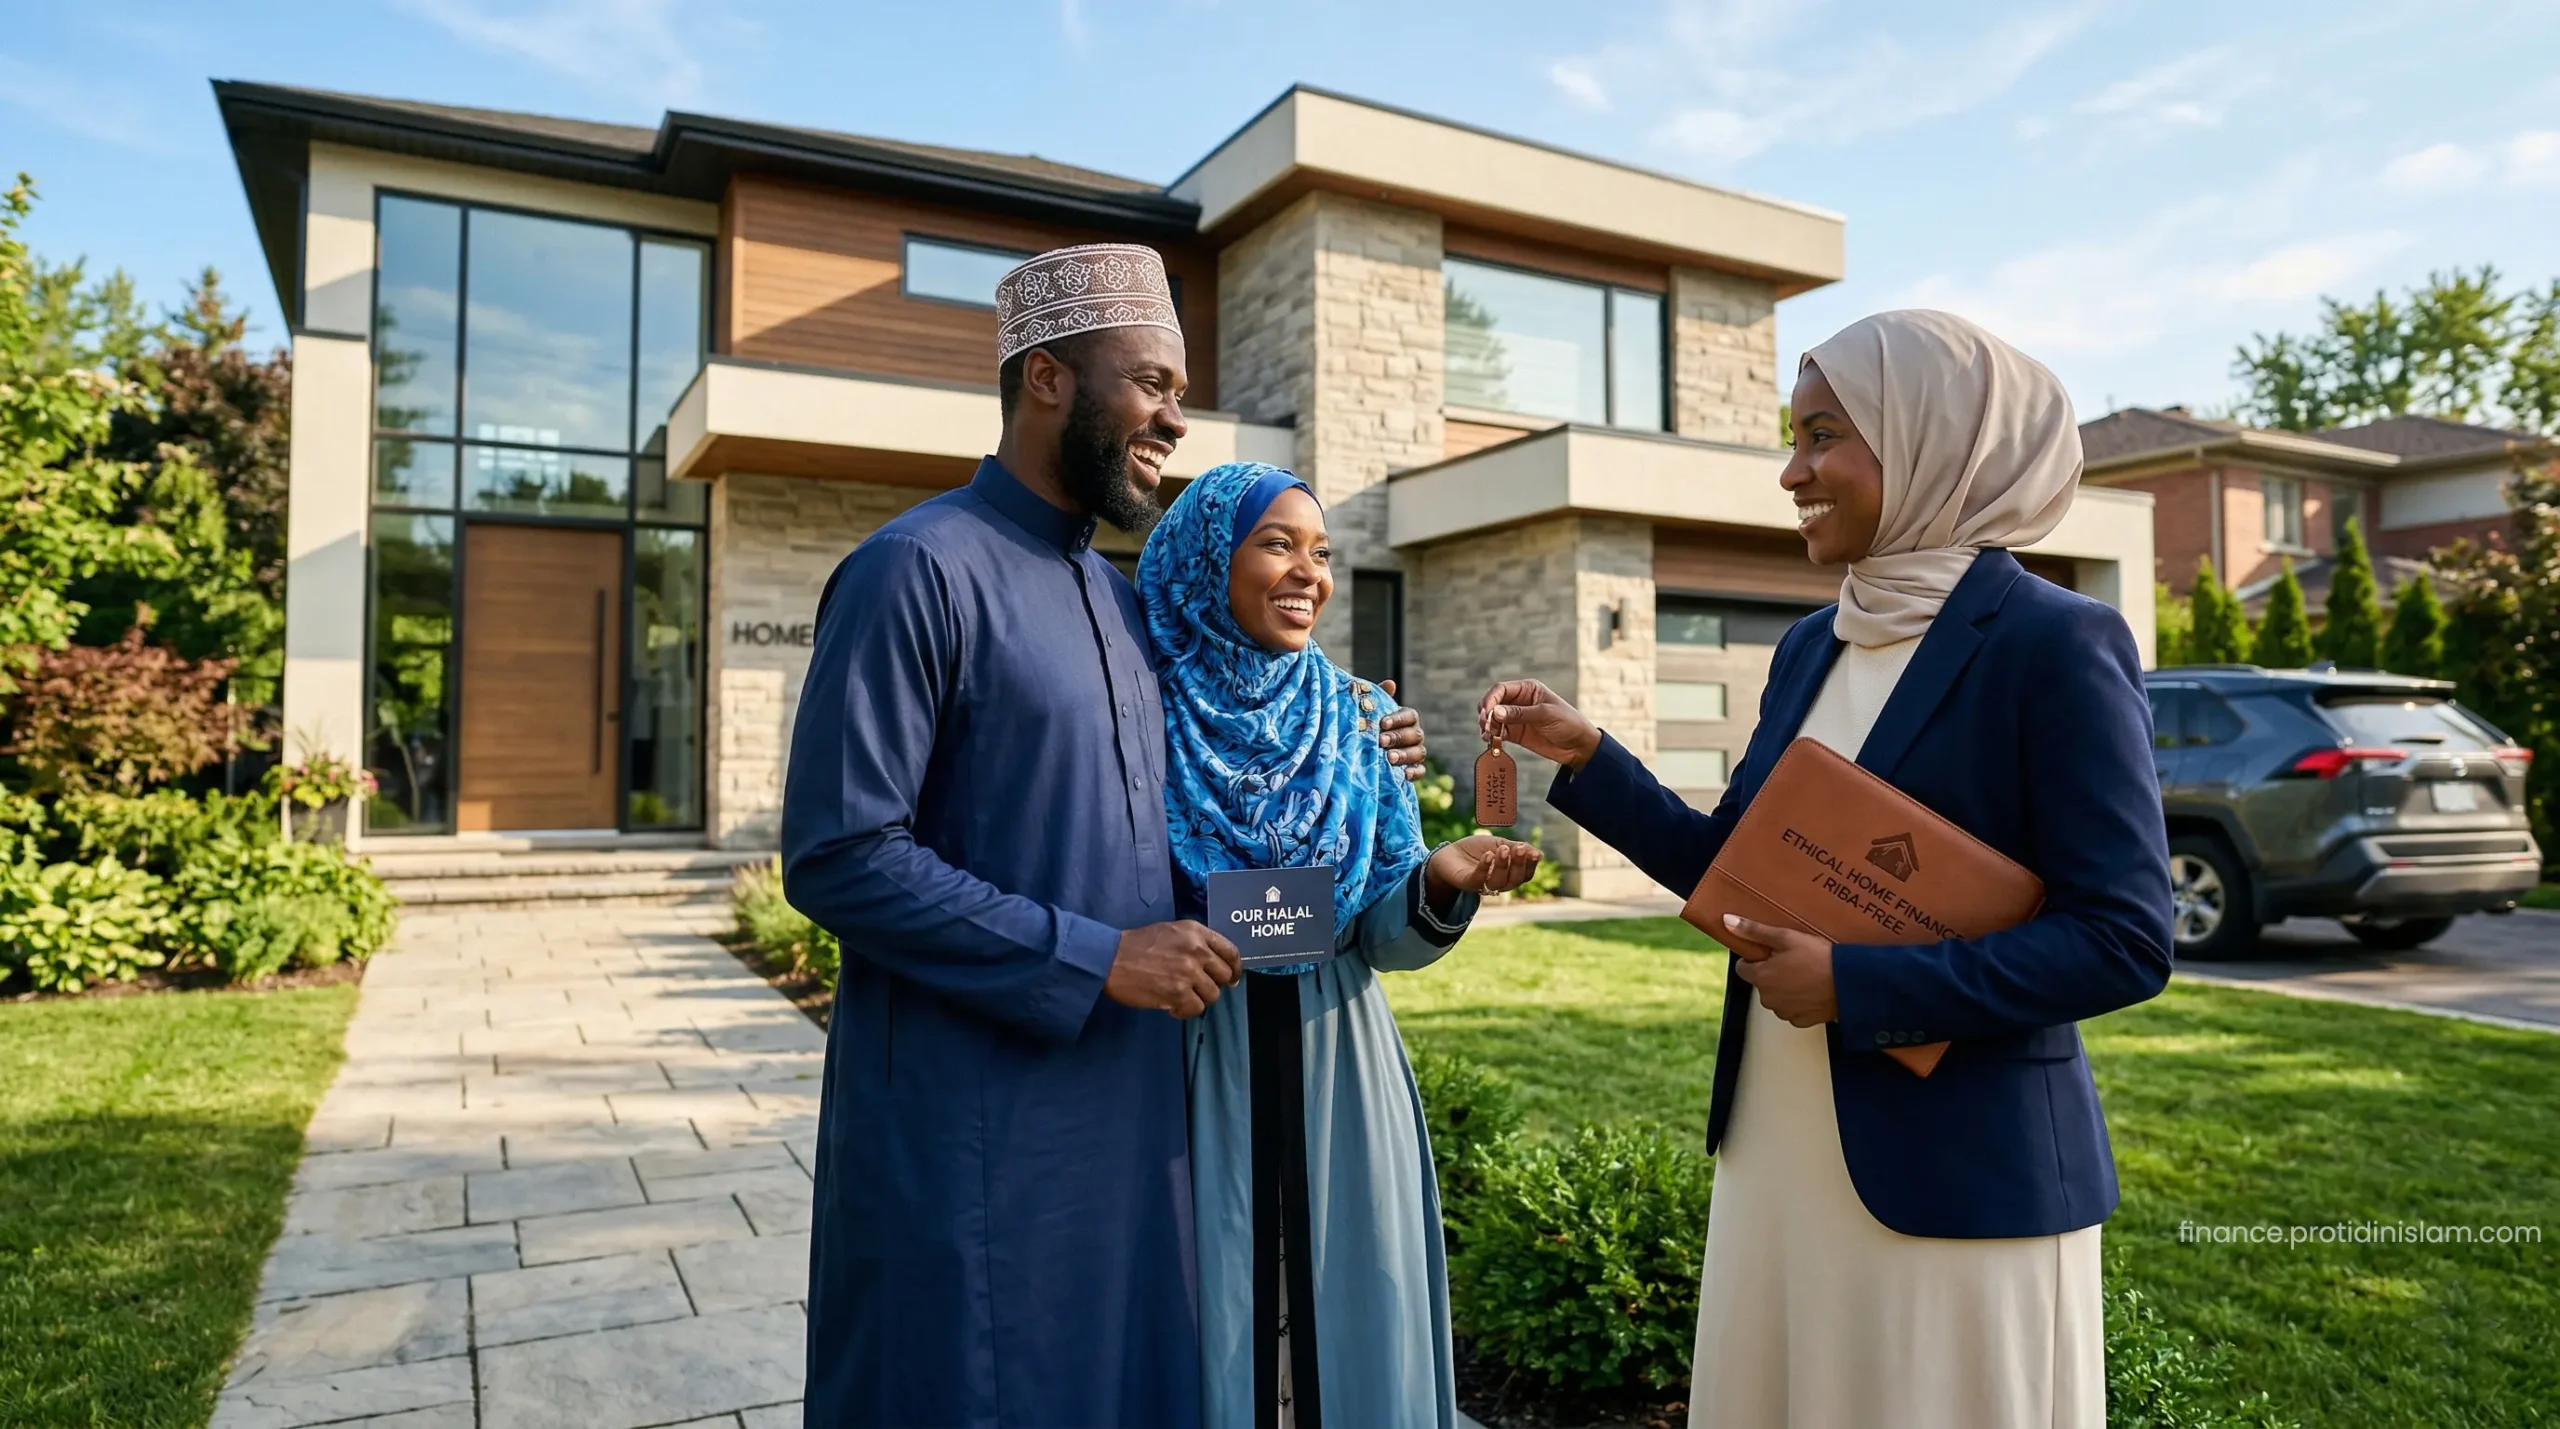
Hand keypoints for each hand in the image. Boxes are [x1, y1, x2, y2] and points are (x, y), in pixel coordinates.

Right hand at [1105, 920, 1240, 1018]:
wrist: (1110, 958)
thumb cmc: (1137, 945)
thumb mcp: (1171, 932)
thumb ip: (1196, 944)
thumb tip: (1218, 967)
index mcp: (1196, 932)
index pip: (1231, 951)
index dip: (1235, 968)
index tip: (1232, 978)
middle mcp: (1197, 950)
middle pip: (1225, 976)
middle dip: (1214, 985)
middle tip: (1198, 989)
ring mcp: (1189, 972)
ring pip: (1212, 995)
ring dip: (1197, 999)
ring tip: (1179, 996)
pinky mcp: (1178, 992)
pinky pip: (1196, 1009)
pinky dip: (1185, 1011)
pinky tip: (1171, 1006)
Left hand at [1377, 680, 1426, 783]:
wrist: (1366, 751)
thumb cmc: (1371, 726)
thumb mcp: (1372, 712)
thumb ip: (1380, 698)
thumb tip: (1390, 683)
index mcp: (1407, 719)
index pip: (1410, 716)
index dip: (1398, 719)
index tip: (1382, 723)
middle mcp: (1415, 735)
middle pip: (1414, 735)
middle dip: (1398, 737)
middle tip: (1381, 741)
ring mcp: (1416, 753)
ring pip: (1418, 753)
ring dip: (1404, 755)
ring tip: (1389, 758)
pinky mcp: (1414, 769)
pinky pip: (1420, 771)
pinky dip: (1414, 772)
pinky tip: (1403, 774)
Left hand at [1425, 834, 1542, 908]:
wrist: (1450, 853)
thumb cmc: (1477, 849)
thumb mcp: (1500, 844)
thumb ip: (1517, 849)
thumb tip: (1539, 855)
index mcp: (1509, 874)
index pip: (1526, 875)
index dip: (1531, 865)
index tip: (1532, 852)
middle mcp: (1499, 883)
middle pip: (1515, 880)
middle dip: (1518, 864)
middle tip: (1518, 848)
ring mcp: (1483, 885)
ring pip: (1499, 882)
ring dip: (1502, 865)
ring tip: (1501, 849)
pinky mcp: (1467, 884)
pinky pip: (1478, 880)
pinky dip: (1485, 868)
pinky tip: (1488, 855)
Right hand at [1477, 680, 1601, 771]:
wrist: (1578, 746)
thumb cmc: (1568, 723)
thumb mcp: (1545, 715)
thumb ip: (1520, 714)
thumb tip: (1496, 712)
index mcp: (1528, 689)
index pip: (1501, 689)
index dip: (1491, 699)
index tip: (1487, 712)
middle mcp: (1519, 701)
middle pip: (1493, 703)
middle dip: (1486, 713)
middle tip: (1485, 725)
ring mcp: (1516, 718)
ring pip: (1493, 718)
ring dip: (1487, 725)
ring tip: (1487, 735)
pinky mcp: (1515, 733)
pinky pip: (1498, 732)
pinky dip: (1491, 736)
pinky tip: (1491, 741)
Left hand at [1723, 915, 1837, 1027]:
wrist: (1849, 981)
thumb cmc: (1818, 957)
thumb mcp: (1786, 937)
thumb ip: (1754, 931)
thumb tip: (1727, 922)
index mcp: (1761, 977)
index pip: (1743, 969)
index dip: (1756, 960)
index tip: (1772, 954)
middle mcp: (1768, 999)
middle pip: (1761, 983)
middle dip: (1773, 973)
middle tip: (1794, 961)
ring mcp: (1784, 1012)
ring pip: (1777, 997)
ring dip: (1786, 988)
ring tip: (1807, 975)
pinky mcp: (1801, 1021)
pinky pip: (1793, 1010)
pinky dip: (1800, 1001)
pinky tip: (1813, 990)